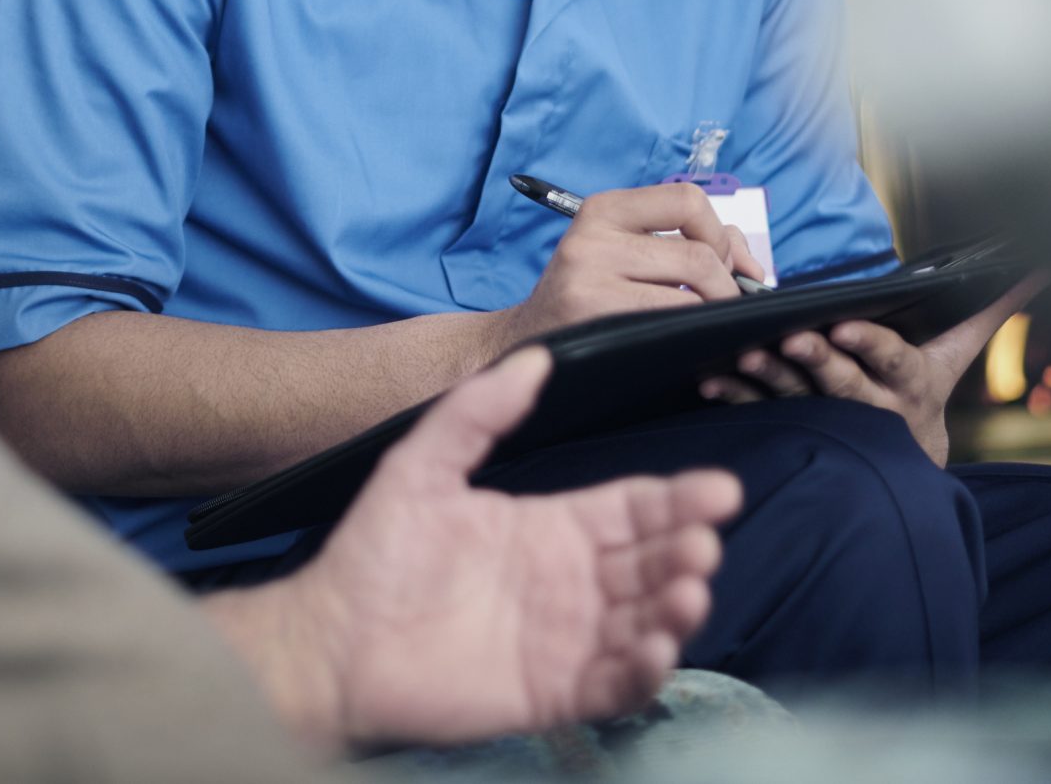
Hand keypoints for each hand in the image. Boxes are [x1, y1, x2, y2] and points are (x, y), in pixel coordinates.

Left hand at [203, 348, 738, 751]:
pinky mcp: (554, 693)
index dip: (678, 498)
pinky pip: (615, 685)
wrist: (331, 640)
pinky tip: (654, 648)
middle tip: (701, 542)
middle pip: (651, 562)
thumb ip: (478, 410)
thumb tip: (537, 356)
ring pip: (646, 621)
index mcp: (550, 525)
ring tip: (687, 591)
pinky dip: (644, 670)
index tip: (719, 488)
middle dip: (687, 550)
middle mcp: (570, 582)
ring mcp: (567, 640)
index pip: (632, 507)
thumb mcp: (421, 465)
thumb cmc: (374, 553)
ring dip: (677, 608)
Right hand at [491, 184, 763, 357]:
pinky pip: (674, 321)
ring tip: (703, 326)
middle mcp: (592, 235)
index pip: (687, 199)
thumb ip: (689, 243)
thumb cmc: (590, 299)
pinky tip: (683, 342)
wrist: (528, 343)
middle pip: (699, 253)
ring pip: (693, 289)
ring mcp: (589, 276)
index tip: (723, 263)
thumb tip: (751, 264)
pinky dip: (694, 333)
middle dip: (727, 286)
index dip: (719, 233)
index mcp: (603, 209)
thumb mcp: (625, 254)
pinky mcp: (594, 315)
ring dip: (714, 313)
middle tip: (720, 308)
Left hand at [699, 273, 1048, 465]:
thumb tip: (1043, 262)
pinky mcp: (796, 429)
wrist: (904, 463)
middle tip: (791, 339)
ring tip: (742, 357)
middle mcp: (872, 407)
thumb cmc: (924, 387)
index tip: (842, 327)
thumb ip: (992, 305)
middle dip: (817, 362)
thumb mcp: (960, 350)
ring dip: (768, 379)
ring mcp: (831, 422)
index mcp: (911, 383)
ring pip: (799, 401)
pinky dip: (736, 397)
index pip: (893, 360)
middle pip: (842, 385)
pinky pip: (762, 413)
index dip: (868, 346)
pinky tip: (711, 380)